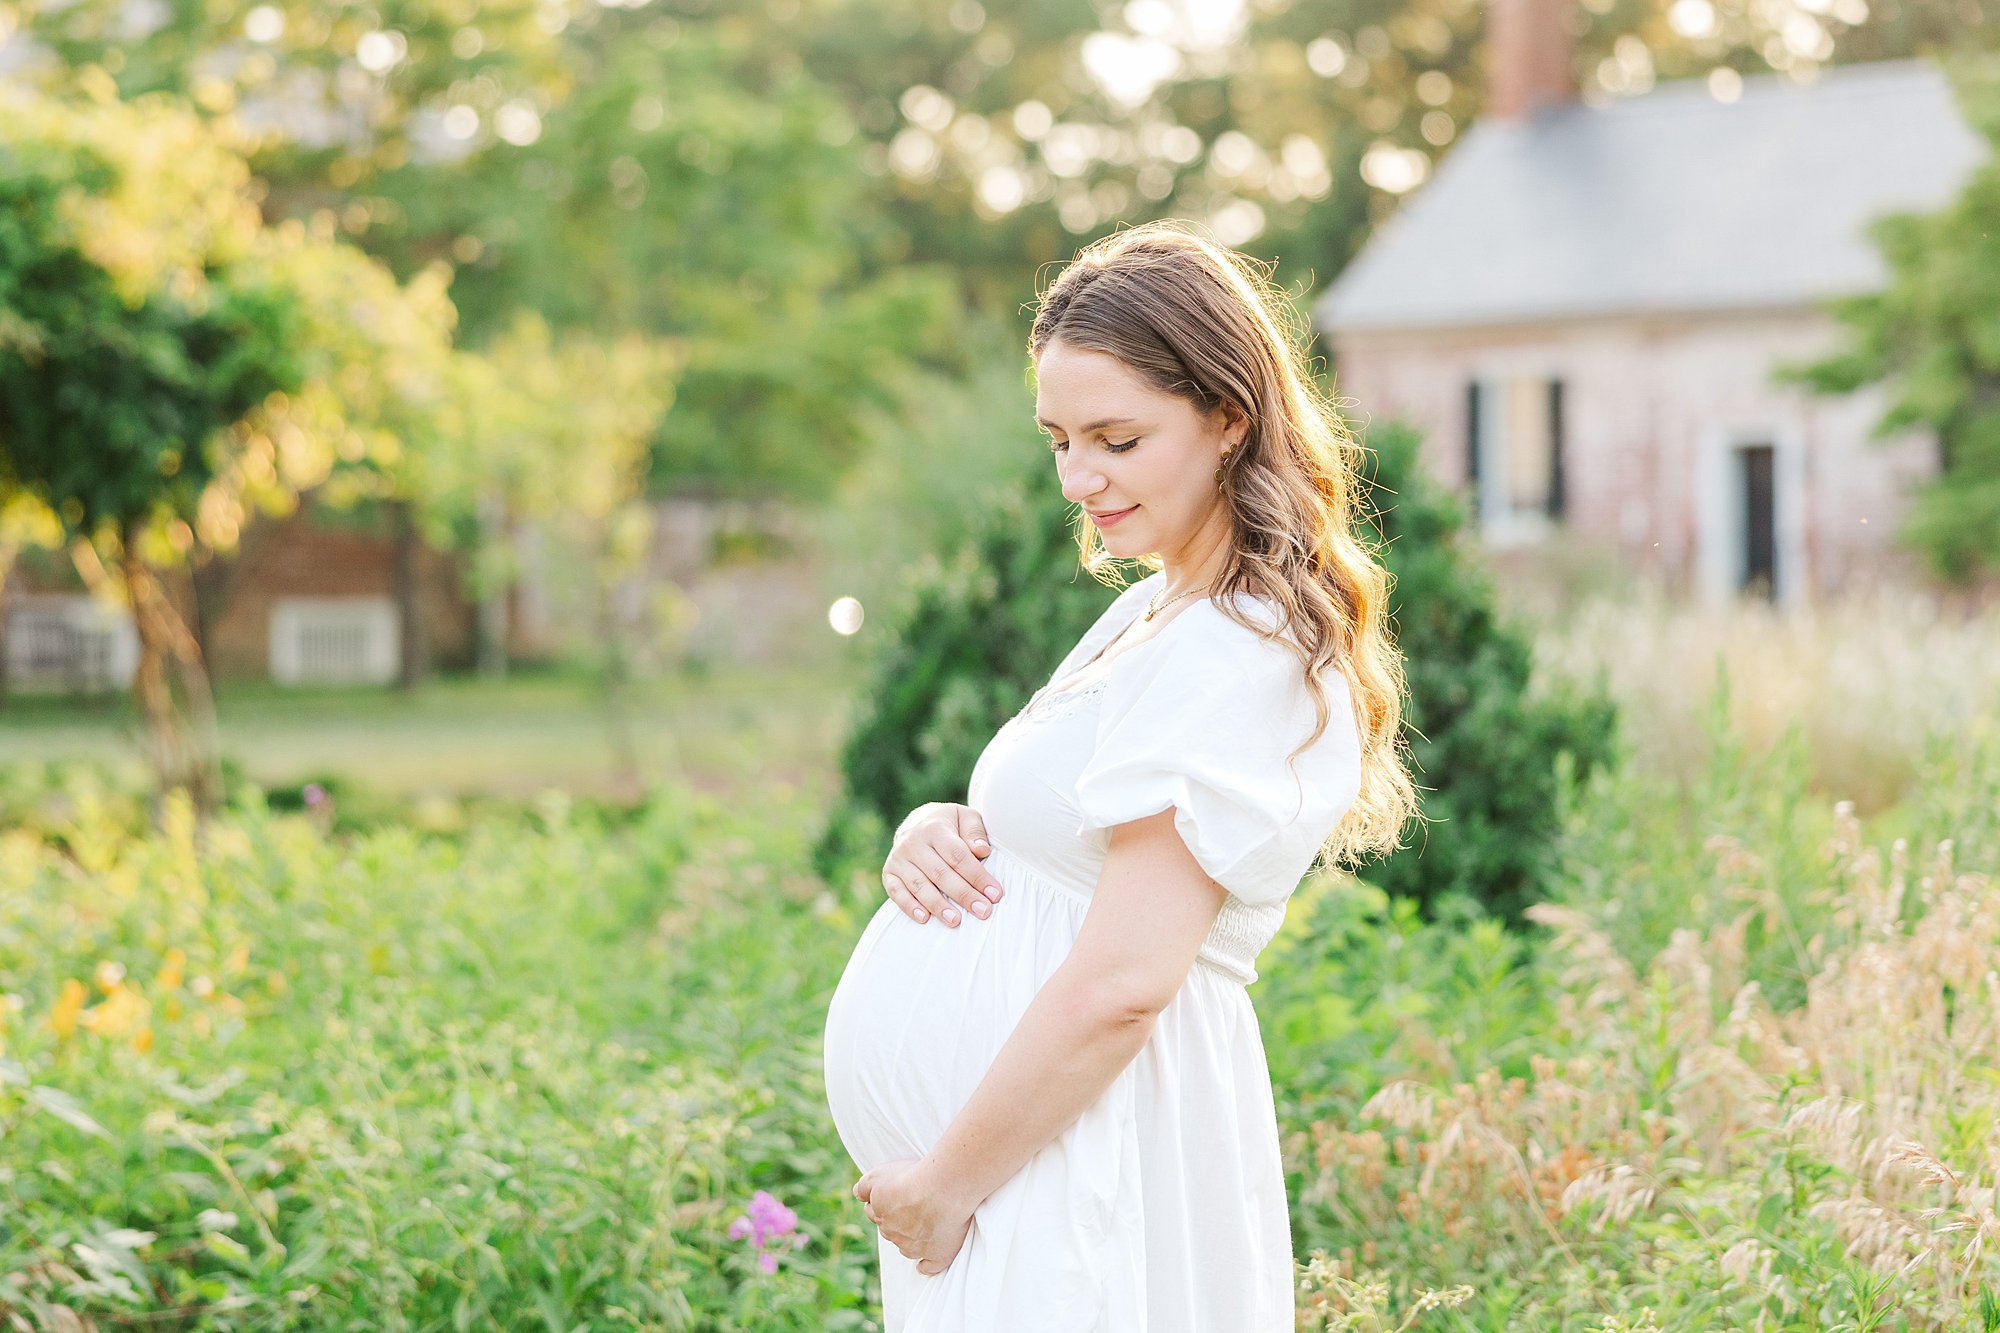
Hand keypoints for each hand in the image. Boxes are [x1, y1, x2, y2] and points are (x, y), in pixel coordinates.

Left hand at [853, 1156, 976, 1276]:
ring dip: (911, 1239)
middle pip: (890, 1230)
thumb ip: (864, 1187)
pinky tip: (926, 1262)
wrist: (942, 1188)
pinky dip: (927, 1264)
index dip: (882, 1205)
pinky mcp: (937, 1255)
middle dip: (896, 1221)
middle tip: (911, 1207)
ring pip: (907, 1247)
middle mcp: (894, 1233)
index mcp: (880, 1214)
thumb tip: (857, 1195)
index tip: (892, 1198)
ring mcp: (915, 1246)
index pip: (874, 1213)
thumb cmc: (913, 1177)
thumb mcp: (878, 1175)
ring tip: (924, 1225)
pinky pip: (929, 1266)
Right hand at [883, 803, 1004, 928]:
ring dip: (938, 905)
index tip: (995, 894)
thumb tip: (982, 850)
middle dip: (963, 894)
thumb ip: (975, 832)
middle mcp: (913, 842)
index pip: (958, 856)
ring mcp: (899, 858)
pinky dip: (909, 906)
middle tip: (983, 911)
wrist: (917, 821)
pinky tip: (924, 918)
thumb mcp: (965, 817)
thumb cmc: (949, 824)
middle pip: (941, 873)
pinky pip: (897, 892)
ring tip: (956, 921)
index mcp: (935, 827)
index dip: (977, 876)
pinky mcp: (889, 872)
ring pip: (920, 885)